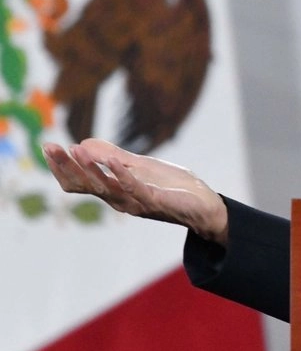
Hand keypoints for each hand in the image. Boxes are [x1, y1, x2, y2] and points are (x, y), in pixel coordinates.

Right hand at [43, 138, 228, 245]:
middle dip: (67, 166)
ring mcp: (136, 202)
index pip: (79, 183)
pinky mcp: (156, 201)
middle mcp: (120, 200)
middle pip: (85, 185)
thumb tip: (83, 144)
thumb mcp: (140, 167)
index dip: (62, 167)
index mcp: (114, 191)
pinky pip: (135, 188)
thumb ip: (114, 158)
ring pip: (106, 188)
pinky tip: (112, 160)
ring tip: (75, 150)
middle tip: (50, 147)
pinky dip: (122, 175)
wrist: (203, 206)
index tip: (48, 147)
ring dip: (90, 169)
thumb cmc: (171, 187)